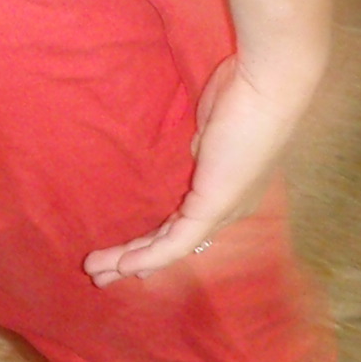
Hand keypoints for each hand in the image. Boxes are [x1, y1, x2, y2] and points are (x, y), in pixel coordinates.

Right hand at [82, 52, 324, 285]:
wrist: (264, 88)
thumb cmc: (242, 97)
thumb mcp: (212, 128)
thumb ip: (202, 148)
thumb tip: (195, 155)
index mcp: (229, 192)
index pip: (185, 226)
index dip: (154, 242)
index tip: (127, 255)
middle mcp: (228, 209)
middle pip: (174, 243)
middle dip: (135, 259)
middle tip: (101, 273)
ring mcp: (223, 211)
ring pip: (170, 247)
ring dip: (131, 261)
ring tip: (97, 271)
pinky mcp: (214, 207)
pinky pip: (177, 240)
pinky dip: (150, 256)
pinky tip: (125, 266)